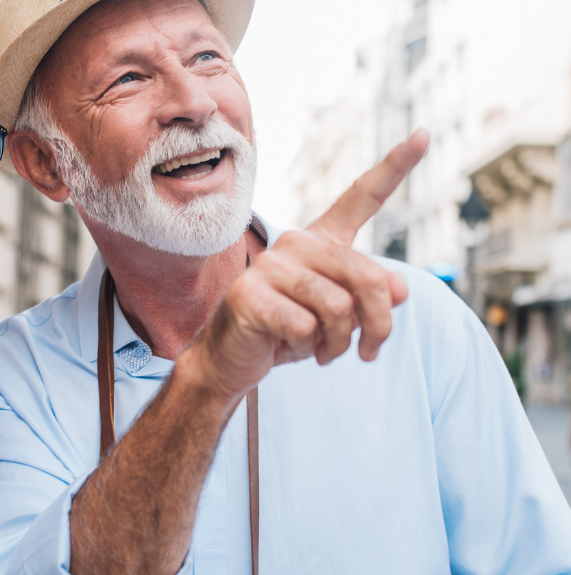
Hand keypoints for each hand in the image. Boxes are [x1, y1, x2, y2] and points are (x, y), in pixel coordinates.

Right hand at [189, 129, 429, 401]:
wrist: (231, 359)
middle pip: (367, 277)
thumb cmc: (287, 334)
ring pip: (338, 307)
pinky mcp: (249, 294)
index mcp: (319, 241)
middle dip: (377, 324)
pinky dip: (307, 348)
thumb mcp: (340, 318)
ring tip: (321, 350)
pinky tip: (286, 347)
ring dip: (338, 343)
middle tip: (369, 352)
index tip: (423, 135)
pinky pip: (306, 326)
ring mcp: (268, 266)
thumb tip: (399, 288)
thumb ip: (370, 298)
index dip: (394, 167)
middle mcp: (294, 243)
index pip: (360, 198)